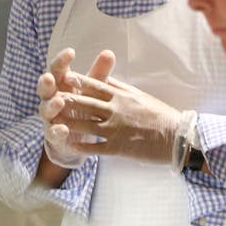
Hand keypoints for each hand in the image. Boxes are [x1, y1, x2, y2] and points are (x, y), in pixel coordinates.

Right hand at [37, 48, 114, 167]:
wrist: (77, 140)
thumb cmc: (83, 107)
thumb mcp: (91, 90)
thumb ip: (98, 73)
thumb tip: (109, 52)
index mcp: (60, 86)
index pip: (58, 70)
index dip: (62, 61)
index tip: (71, 51)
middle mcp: (51, 99)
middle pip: (45, 88)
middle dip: (46, 83)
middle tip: (50, 77)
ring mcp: (50, 118)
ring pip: (45, 110)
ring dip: (51, 106)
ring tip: (58, 102)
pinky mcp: (54, 135)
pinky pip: (52, 133)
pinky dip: (57, 131)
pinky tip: (63, 129)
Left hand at [49, 65, 184, 164]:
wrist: (177, 137)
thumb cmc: (161, 115)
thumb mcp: (141, 96)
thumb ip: (121, 88)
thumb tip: (106, 79)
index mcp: (121, 96)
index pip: (93, 86)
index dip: (75, 82)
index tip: (61, 77)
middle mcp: (115, 110)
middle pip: (83, 103)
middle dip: (64, 100)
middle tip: (48, 97)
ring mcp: (115, 129)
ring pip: (84, 125)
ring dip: (66, 123)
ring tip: (51, 122)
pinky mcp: (117, 147)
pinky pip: (93, 147)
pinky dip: (79, 146)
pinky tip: (68, 145)